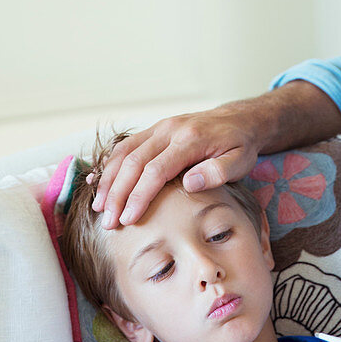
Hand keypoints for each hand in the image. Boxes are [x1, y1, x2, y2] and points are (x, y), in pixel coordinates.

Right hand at [92, 103, 263, 228]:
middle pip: (133, 162)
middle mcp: (170, 130)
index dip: (139, 195)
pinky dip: (111, 165)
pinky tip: (101, 183)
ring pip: (124, 152)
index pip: (156, 170)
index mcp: (190, 139)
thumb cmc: (240, 145)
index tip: (128, 219)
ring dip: (109, 180)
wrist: (239, 119)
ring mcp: (160, 127)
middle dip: (117, 193)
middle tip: (108, 222)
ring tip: (100, 207)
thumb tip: (189, 183)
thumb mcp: (240, 161)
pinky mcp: (155, 130)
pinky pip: (127, 146)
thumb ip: (218, 172)